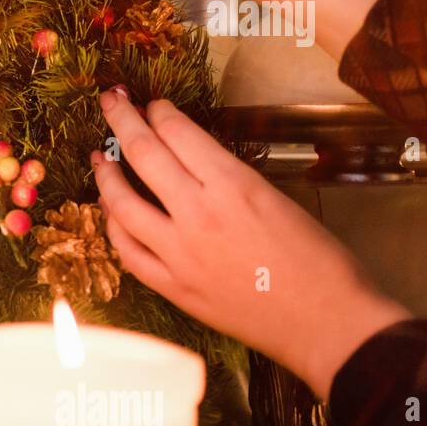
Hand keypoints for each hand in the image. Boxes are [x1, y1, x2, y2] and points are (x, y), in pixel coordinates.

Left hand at [90, 89, 409, 397]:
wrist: (328, 324)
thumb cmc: (320, 262)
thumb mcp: (278, 200)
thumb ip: (230, 181)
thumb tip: (195, 164)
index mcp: (233, 185)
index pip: (179, 133)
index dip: (159, 112)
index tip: (152, 104)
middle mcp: (198, 213)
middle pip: (144, 154)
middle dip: (122, 119)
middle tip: (111, 101)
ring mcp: (179, 253)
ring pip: (122, 203)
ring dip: (106, 175)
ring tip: (98, 157)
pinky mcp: (173, 288)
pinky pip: (128, 252)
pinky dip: (115, 228)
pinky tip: (112, 214)